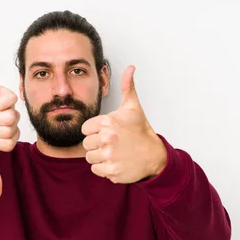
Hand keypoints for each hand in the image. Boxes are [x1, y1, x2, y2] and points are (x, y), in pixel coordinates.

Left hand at [81, 65, 166, 183]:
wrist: (154, 155)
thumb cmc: (140, 131)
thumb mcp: (133, 107)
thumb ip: (127, 87)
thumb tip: (130, 68)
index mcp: (108, 122)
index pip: (85, 129)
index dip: (94, 131)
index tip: (106, 132)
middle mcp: (108, 139)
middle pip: (86, 144)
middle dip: (96, 144)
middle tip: (111, 144)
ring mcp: (110, 156)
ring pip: (90, 158)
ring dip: (99, 157)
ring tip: (113, 152)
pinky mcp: (112, 171)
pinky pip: (96, 170)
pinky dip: (104, 168)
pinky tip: (115, 161)